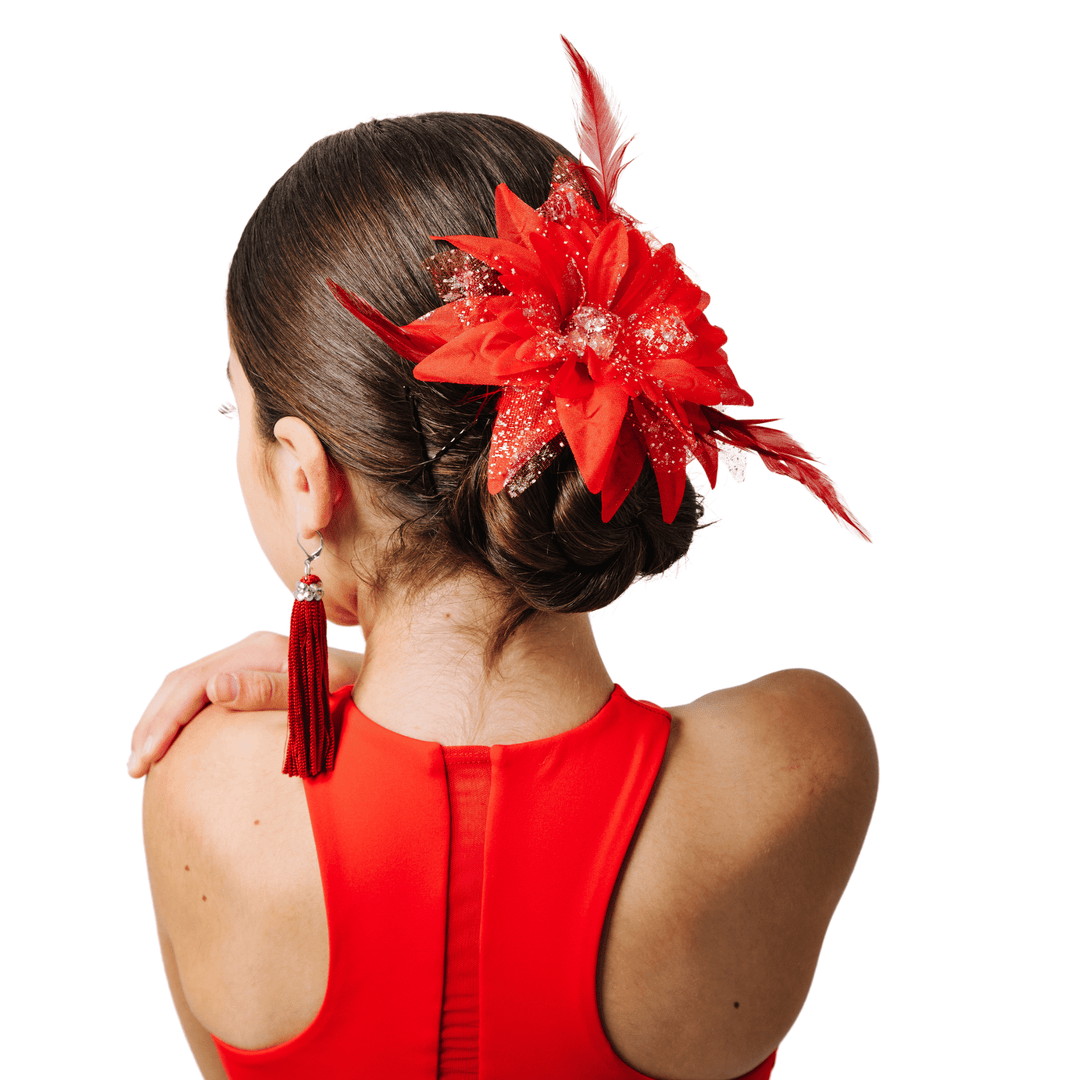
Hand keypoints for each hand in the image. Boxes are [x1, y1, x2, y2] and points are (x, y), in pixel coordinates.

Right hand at [128, 631, 363, 777]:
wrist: (383, 686)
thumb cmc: (356, 697)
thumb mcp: (318, 696)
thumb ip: (271, 690)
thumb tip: (216, 686)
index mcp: (261, 651)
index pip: (194, 683)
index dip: (165, 721)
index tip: (146, 760)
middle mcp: (251, 649)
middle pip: (183, 681)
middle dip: (153, 723)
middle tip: (133, 769)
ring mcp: (252, 660)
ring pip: (188, 686)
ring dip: (161, 720)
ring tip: (142, 761)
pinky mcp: (255, 674)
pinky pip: (205, 692)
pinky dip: (180, 717)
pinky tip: (172, 745)